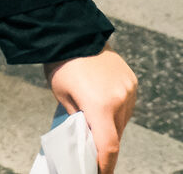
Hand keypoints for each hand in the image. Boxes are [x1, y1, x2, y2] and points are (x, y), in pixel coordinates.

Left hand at [44, 44, 136, 173]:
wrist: (72, 33)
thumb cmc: (61, 64)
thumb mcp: (62, 96)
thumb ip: (78, 118)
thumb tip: (86, 135)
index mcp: (100, 106)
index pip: (109, 146)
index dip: (105, 164)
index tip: (100, 172)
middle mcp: (120, 99)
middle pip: (116, 133)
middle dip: (105, 143)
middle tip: (92, 150)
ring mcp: (129, 90)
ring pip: (123, 119)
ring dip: (111, 125)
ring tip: (95, 124)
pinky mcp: (131, 81)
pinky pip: (126, 104)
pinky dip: (116, 110)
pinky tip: (103, 107)